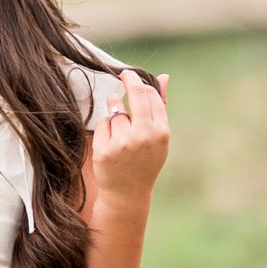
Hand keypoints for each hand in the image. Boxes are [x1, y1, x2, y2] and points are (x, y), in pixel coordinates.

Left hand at [89, 70, 169, 207]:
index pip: (150, 95)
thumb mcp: (158, 136)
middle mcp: (143, 136)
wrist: (127, 192)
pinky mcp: (104, 149)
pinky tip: (111, 142)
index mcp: (160, 132)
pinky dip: (105, 128)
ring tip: (120, 126)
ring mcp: (123, 143)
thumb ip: (160, 106)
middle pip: (135, 94)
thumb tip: (163, 77)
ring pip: (115, 108)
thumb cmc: (145, 160)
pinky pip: (103, 123)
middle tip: (124, 74)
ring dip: (115, 109)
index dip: (140, 82)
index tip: (132, 76)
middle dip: (129, 80)